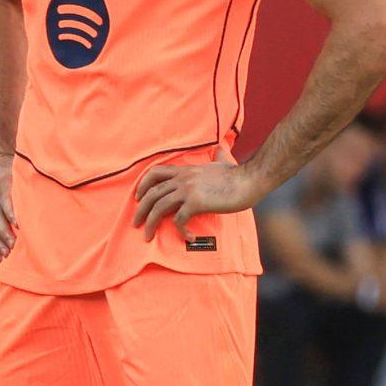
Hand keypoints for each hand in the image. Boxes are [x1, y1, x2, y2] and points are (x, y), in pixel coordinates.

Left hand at [131, 154, 262, 243]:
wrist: (249, 180)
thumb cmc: (238, 175)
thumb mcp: (222, 162)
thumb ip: (217, 156)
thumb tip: (220, 148)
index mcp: (185, 170)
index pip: (155, 173)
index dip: (143, 185)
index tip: (138, 198)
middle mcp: (183, 179)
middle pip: (152, 192)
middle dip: (141, 209)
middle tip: (136, 222)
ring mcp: (188, 190)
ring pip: (159, 207)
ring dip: (150, 222)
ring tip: (147, 235)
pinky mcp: (196, 203)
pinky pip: (179, 219)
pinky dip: (179, 230)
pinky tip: (187, 236)